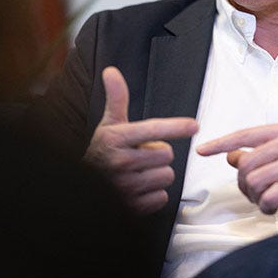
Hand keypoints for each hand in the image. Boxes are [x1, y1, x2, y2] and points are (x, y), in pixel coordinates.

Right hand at [83, 66, 197, 214]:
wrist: (84, 185)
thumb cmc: (102, 151)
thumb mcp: (108, 124)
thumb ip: (116, 98)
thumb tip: (111, 71)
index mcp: (116, 138)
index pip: (152, 130)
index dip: (175, 127)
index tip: (193, 126)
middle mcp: (120, 162)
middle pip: (166, 154)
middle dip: (158, 154)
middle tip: (140, 154)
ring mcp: (126, 186)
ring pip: (166, 176)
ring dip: (157, 174)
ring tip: (139, 171)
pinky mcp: (132, 206)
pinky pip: (162, 197)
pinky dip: (154, 194)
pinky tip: (139, 189)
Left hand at [197, 123, 277, 214]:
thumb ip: (261, 153)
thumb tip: (232, 155)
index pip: (244, 135)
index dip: (220, 143)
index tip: (203, 149)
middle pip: (245, 163)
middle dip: (243, 184)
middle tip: (252, 193)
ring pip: (254, 181)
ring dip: (255, 198)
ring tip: (265, 201)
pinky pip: (269, 197)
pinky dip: (266, 207)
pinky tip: (273, 207)